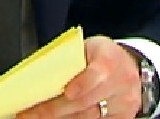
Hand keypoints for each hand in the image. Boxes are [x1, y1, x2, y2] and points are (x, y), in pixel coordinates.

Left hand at [17, 36, 140, 118]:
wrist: (130, 67)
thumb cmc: (103, 56)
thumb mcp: (89, 48)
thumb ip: (70, 59)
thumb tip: (39, 73)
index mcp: (109, 59)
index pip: (99, 73)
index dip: (83, 84)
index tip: (67, 92)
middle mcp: (120, 82)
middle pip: (86, 101)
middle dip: (54, 109)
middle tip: (30, 113)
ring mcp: (123, 103)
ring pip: (88, 117)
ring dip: (60, 118)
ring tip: (36, 118)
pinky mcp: (123, 117)